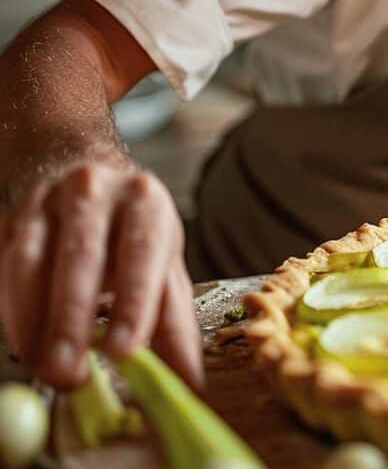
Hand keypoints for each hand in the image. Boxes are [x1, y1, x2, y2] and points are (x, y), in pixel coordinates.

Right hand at [0, 162, 202, 389]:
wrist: (90, 185)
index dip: (132, 303)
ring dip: (33, 322)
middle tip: (69, 372)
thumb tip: (189, 381)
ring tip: (44, 366)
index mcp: (144, 202)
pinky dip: (11, 309)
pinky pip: (3, 266)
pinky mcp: (10, 220)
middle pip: (81, 256)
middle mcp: (94, 192)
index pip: (141, 252)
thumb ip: (175, 324)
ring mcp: (45, 201)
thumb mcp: (164, 267)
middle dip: (71, 320)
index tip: (123, 351)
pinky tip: (25, 341)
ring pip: (30, 262)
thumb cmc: (133, 233)